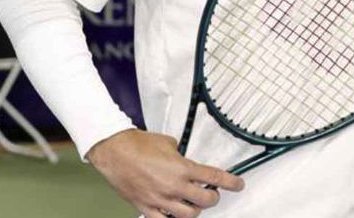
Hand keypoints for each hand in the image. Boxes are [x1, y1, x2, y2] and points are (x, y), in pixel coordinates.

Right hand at [86, 129, 243, 217]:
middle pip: (206, 200)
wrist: (114, 151)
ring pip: (188, 215)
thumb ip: (182, 156)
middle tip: (212, 192)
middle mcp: (174, 186)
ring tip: (193, 203)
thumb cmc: (139, 145)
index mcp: (183, 168)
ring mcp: (159, 199)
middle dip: (213, 197)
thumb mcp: (169, 143)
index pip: (215, 177)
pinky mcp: (145, 207)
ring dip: (195, 209)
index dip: (232, 183)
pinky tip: (174, 213)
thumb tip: (187, 161)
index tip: (238, 185)